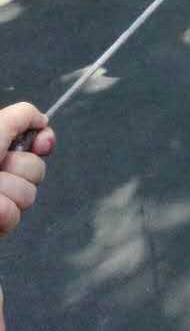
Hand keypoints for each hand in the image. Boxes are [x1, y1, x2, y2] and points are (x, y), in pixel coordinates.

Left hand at [0, 103, 53, 239]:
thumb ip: (21, 115)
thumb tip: (43, 122)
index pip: (38, 141)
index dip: (44, 141)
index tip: (40, 146)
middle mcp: (1, 171)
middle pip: (37, 168)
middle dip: (16, 168)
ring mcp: (1, 199)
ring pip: (28, 194)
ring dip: (5, 191)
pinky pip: (14, 216)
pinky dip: (1, 211)